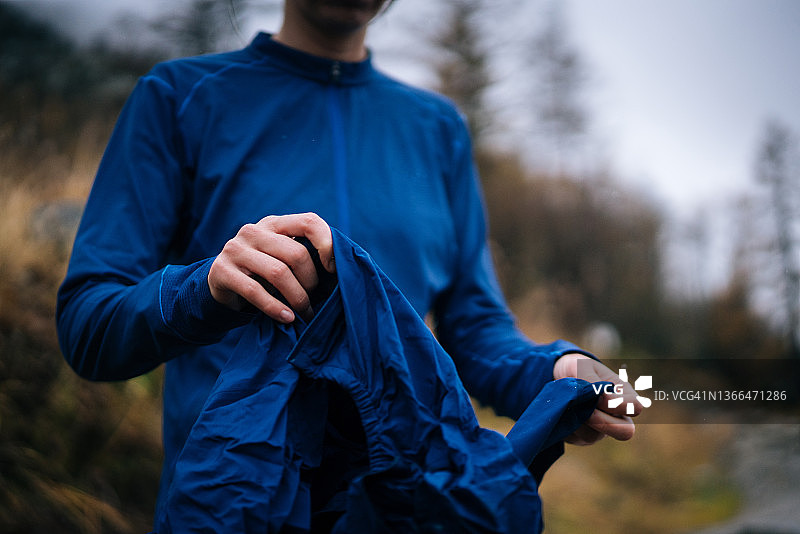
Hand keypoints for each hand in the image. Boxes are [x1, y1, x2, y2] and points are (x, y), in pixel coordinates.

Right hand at [208, 213, 334, 322]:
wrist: (221, 283)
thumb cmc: (263, 272)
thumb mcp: (282, 256)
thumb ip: (304, 254)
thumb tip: (340, 269)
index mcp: (275, 224)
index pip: (309, 222)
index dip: (327, 244)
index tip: (333, 269)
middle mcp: (254, 231)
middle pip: (296, 254)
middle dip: (311, 282)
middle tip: (312, 301)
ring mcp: (236, 249)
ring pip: (278, 273)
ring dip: (297, 298)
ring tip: (303, 313)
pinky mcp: (222, 271)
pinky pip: (255, 291)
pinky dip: (275, 308)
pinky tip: (287, 318)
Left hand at [553, 353, 641, 444]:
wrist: (555, 375)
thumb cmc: (576, 368)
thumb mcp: (583, 366)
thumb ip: (593, 381)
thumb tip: (600, 399)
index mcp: (623, 395)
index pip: (635, 407)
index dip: (618, 404)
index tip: (598, 393)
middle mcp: (616, 416)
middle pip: (625, 432)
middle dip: (603, 422)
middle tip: (586, 410)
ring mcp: (599, 429)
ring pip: (594, 436)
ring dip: (579, 421)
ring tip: (567, 404)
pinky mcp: (581, 437)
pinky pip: (576, 438)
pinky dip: (567, 425)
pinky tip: (562, 411)